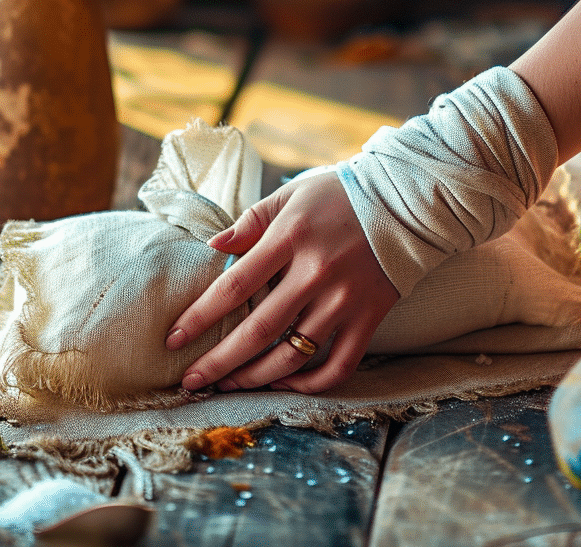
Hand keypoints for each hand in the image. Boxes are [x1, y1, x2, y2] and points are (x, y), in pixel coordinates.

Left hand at [164, 170, 399, 393]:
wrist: (406, 202)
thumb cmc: (339, 195)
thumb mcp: (291, 195)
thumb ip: (251, 221)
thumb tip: (213, 248)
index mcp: (291, 238)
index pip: (235, 286)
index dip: (200, 317)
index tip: (173, 338)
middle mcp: (317, 273)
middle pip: (259, 331)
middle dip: (218, 362)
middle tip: (191, 381)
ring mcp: (345, 300)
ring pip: (293, 356)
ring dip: (254, 378)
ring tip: (227, 386)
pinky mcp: (369, 319)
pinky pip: (338, 366)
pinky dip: (309, 384)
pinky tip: (283, 385)